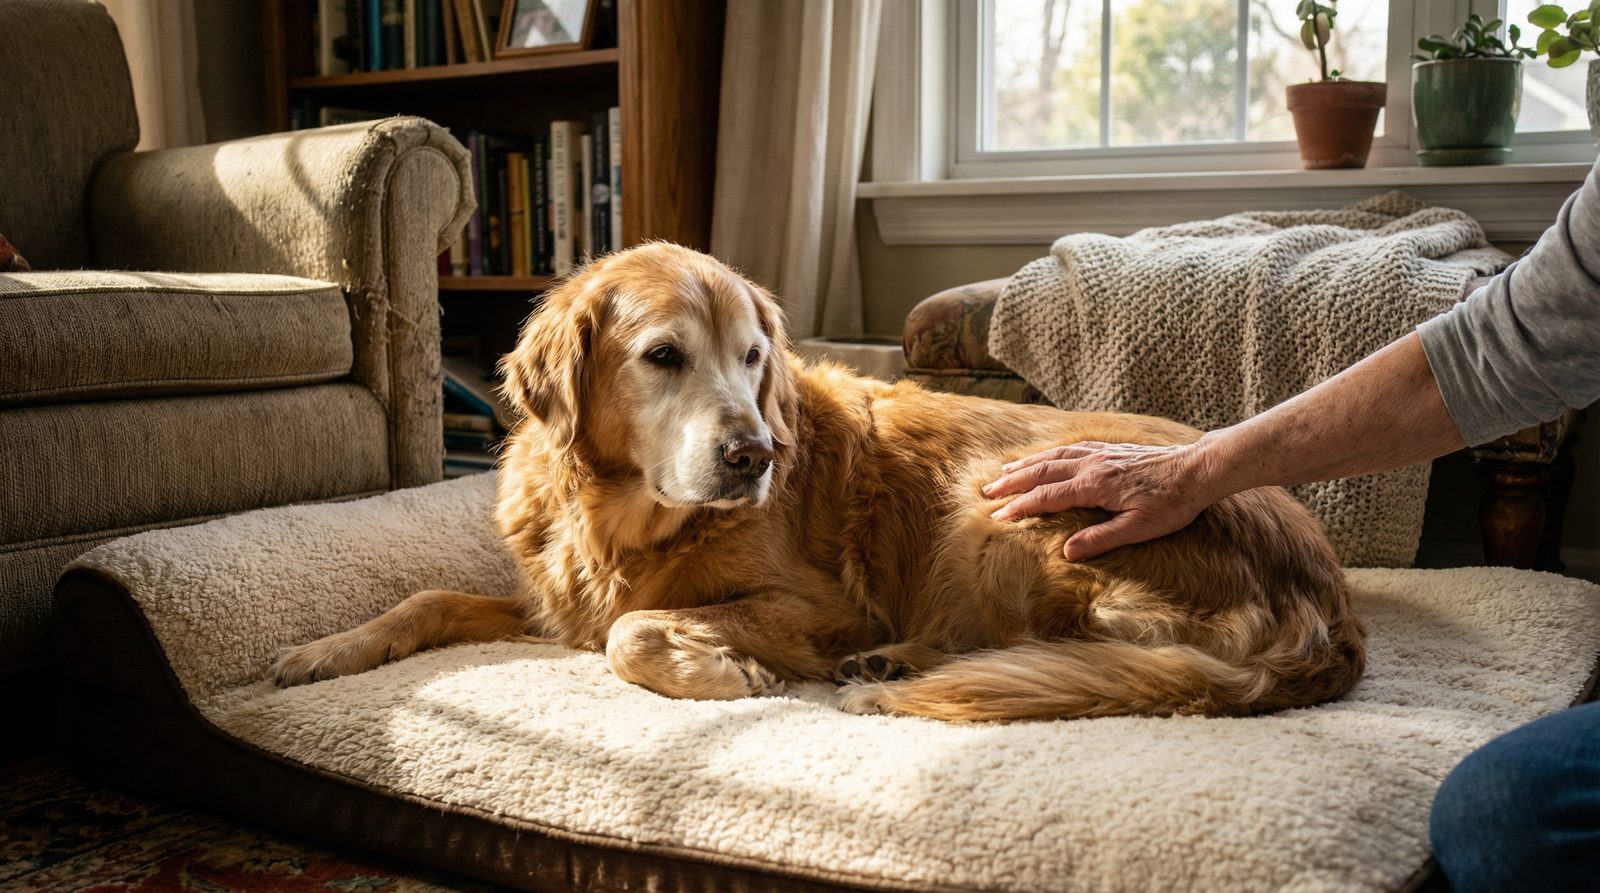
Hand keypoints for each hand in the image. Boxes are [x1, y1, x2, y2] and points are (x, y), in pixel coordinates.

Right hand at [981, 440, 1218, 560]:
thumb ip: (1101, 539)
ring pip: (1053, 456)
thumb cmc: (1172, 503)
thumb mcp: (1139, 528)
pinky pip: (1070, 448)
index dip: (1021, 507)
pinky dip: (1049, 453)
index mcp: (1094, 485)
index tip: (999, 515)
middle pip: (1042, 471)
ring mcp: (1100, 454)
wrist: (1197, 469)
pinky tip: (1045, 456)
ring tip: (1005, 470)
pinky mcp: (1110, 449)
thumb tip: (1067, 552)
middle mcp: (1092, 465)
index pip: (1047, 496)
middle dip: (1012, 482)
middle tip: (988, 491)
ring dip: (1026, 464)